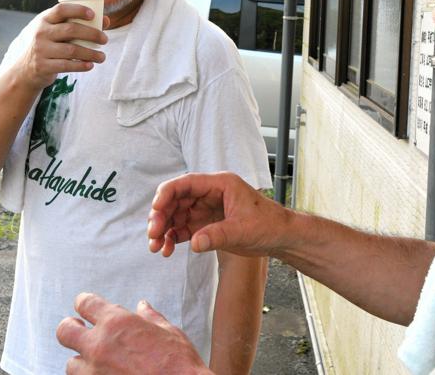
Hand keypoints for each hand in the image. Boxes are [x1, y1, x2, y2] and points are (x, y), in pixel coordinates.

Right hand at [18, 3, 109, 90]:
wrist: (25, 68)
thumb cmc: (49, 45)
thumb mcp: (58, 31)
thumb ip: (79, 24)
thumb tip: (106, 21)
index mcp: (45, 19)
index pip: (61, 10)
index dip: (78, 10)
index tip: (93, 15)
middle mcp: (41, 32)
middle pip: (71, 30)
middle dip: (92, 34)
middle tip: (105, 39)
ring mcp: (41, 49)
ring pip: (72, 50)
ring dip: (91, 53)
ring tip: (102, 57)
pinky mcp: (43, 66)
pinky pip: (66, 65)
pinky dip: (81, 65)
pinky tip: (90, 65)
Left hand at [56, 293, 211, 374]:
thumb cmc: (178, 362)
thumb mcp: (168, 331)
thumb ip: (150, 317)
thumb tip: (142, 306)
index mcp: (117, 322)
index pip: (85, 303)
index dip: (83, 302)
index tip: (84, 306)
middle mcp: (100, 345)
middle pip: (64, 331)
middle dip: (70, 329)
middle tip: (78, 330)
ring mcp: (95, 372)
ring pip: (71, 364)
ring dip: (82, 362)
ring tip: (95, 363)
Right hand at [147, 172, 289, 257]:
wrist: (281, 237)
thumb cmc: (268, 225)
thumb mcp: (243, 230)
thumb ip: (217, 235)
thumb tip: (193, 243)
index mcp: (220, 184)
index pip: (186, 183)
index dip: (167, 194)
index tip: (155, 210)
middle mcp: (210, 194)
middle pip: (177, 199)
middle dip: (161, 216)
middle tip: (153, 234)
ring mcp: (207, 209)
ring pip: (177, 215)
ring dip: (164, 230)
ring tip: (156, 247)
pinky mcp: (207, 224)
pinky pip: (184, 229)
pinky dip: (173, 238)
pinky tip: (167, 251)